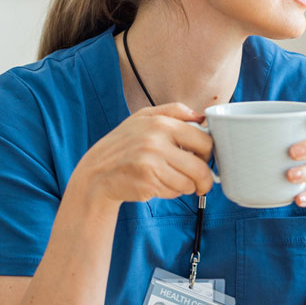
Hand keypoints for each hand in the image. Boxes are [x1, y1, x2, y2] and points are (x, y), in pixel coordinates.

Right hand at [74, 103, 214, 206]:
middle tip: (200, 182)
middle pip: (200, 167)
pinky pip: (174, 192)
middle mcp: (156, 142)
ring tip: (171, 180)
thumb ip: (175, 111)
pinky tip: (158, 184)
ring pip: (188, 183)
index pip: (204, 141)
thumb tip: (202, 116)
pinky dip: (171, 192)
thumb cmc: (123, 145)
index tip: (203, 159)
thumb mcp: (144, 117)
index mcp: (161, 123)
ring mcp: (151, 164)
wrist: (97, 172)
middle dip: (204, 178)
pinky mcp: (147, 183)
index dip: (208, 154)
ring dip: (185, 187)